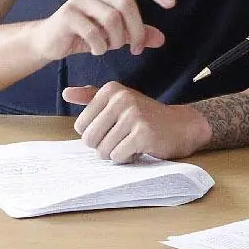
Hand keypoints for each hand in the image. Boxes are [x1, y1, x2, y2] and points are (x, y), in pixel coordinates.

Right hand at [31, 0, 174, 61]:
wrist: (50, 41)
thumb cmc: (86, 33)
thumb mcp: (116, 34)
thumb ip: (138, 33)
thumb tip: (161, 39)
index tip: (172, 4)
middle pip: (127, 5)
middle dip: (136, 31)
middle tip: (137, 49)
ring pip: (112, 19)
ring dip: (116, 40)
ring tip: (110, 47)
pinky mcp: (68, 13)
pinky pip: (94, 32)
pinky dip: (100, 46)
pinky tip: (96, 50)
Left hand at [62, 81, 210, 162]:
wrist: (182, 125)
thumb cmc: (146, 116)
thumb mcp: (119, 102)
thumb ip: (92, 97)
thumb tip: (66, 92)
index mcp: (111, 90)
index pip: (80, 126)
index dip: (96, 134)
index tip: (114, 128)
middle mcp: (121, 98)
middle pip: (89, 139)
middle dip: (104, 146)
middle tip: (124, 138)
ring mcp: (133, 115)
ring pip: (103, 151)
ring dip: (117, 153)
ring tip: (133, 142)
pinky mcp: (143, 133)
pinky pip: (118, 156)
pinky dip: (128, 158)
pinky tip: (141, 148)